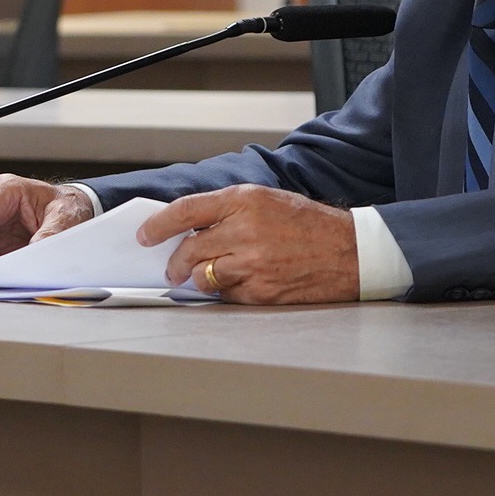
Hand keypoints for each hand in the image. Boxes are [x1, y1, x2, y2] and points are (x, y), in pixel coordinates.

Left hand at [139, 184, 357, 303]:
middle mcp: (245, 230)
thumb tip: (188, 228)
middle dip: (175, 263)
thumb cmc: (308, 225)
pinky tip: (244, 284)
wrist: (350, 252)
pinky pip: (226, 295)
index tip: (145, 236)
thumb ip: (227, 210)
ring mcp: (252, 263)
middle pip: (189, 249)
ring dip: (201, 278)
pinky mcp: (261, 292)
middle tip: (172, 270)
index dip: (159, 225)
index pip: (186, 210)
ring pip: (203, 276)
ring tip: (211, 275)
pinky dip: (227, 292)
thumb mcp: (267, 200)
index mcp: (245, 200)